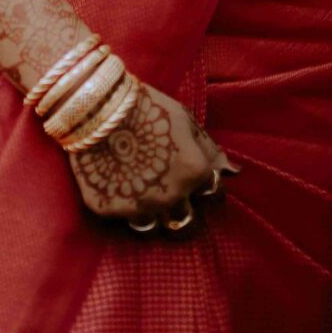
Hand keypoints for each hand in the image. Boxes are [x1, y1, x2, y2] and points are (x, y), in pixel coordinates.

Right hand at [66, 79, 237, 228]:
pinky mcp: (109, 211)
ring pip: (155, 227)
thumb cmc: (148, 106)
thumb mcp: (185, 120)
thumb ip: (209, 151)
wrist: (98, 105)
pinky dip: (124, 204)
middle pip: (185, 221)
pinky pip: (123, 218)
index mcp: (193, 174)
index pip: (215, 195)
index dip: (208, 186)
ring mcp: (139, 208)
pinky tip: (119, 183)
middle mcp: (170, 198)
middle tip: (170, 189)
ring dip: (154, 213)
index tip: (196, 177)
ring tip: (144, 190)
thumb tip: (233, 173)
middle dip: (182, 207)